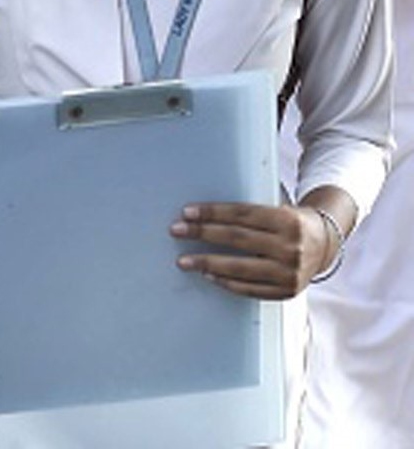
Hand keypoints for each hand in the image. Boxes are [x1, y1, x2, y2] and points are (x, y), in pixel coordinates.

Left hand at [170, 201, 331, 298]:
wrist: (325, 244)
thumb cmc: (289, 221)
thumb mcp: (276, 209)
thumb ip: (248, 214)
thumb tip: (204, 215)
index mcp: (287, 220)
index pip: (242, 214)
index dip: (212, 212)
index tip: (187, 212)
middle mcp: (290, 247)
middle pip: (237, 238)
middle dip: (202, 234)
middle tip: (176, 231)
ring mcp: (290, 272)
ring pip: (241, 267)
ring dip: (208, 263)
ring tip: (184, 261)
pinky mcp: (288, 292)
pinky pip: (251, 289)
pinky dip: (227, 283)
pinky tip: (209, 276)